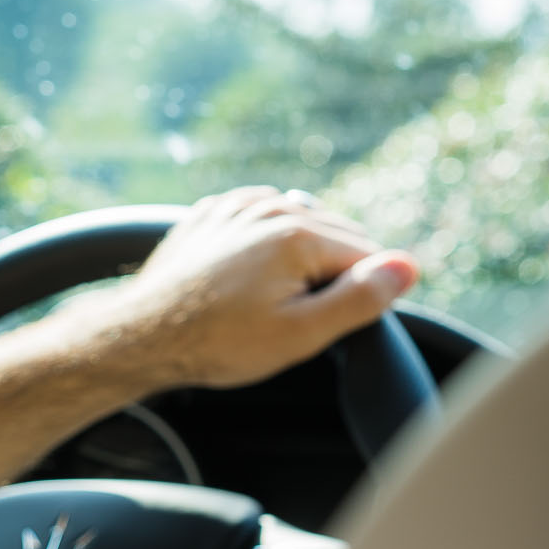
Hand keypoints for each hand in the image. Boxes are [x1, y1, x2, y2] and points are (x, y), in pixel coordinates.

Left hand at [65, 185, 420, 391]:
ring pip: (299, 227)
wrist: (141, 336)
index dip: (356, 298)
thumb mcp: (300, 334)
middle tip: (291, 320)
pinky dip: (263, 247)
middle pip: (336, 239)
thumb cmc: (217, 343)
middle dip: (328, 278)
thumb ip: (360, 299)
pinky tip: (244, 280)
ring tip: (263, 304)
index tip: (324, 324)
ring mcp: (237, 206)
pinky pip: (259, 223)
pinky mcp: (211, 214)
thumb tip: (406, 267)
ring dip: (297, 261)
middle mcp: (271, 207)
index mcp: (300, 233)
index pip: (368, 260)